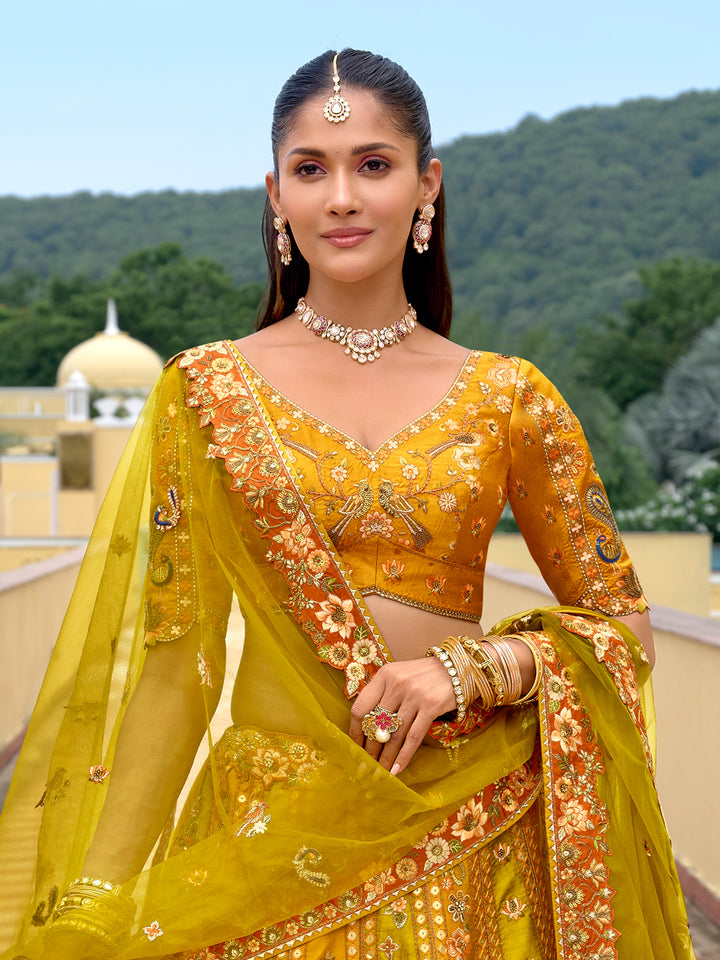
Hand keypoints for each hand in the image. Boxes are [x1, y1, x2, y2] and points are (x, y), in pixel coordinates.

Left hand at [349, 657, 456, 774]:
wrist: (456, 668)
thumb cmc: (423, 676)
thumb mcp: (399, 676)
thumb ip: (382, 694)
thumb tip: (365, 726)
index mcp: (384, 675)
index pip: (360, 708)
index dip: (355, 732)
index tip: (355, 747)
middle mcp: (396, 683)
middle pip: (375, 725)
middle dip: (369, 750)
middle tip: (366, 766)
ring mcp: (414, 695)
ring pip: (393, 735)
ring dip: (385, 757)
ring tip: (379, 772)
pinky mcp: (431, 706)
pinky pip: (413, 737)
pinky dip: (403, 756)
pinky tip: (397, 769)